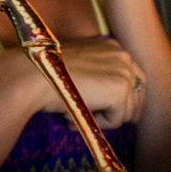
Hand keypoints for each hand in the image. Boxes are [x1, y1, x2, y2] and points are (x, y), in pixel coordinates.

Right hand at [0, 34, 146, 126]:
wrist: (33, 75)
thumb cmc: (48, 72)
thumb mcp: (78, 66)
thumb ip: (97, 76)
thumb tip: (112, 101)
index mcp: (114, 47)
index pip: (134, 76)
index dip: (128, 98)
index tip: (124, 115)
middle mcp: (124, 57)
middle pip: (137, 94)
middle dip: (123, 112)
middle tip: (103, 123)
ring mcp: (124, 73)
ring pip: (125, 110)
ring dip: (102, 119)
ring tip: (74, 116)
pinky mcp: (120, 92)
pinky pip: (117, 120)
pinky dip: (97, 124)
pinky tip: (76, 116)